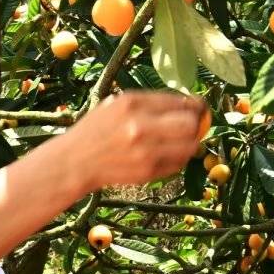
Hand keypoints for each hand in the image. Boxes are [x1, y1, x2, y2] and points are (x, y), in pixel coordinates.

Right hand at [67, 92, 207, 193]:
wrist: (76, 161)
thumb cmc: (96, 130)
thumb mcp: (117, 104)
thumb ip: (149, 103)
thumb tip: (185, 104)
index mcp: (132, 103)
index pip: (179, 101)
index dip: (194, 105)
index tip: (198, 107)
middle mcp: (140, 126)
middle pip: (190, 124)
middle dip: (196, 123)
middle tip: (194, 124)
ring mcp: (146, 151)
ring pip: (190, 146)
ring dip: (190, 142)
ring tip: (181, 140)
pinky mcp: (148, 171)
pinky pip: (178, 164)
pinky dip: (179, 158)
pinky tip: (167, 153)